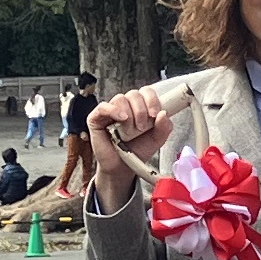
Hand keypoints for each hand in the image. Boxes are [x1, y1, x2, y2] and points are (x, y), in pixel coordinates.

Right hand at [85, 86, 175, 202]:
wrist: (123, 167)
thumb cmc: (137, 150)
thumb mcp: (157, 139)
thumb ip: (164, 127)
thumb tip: (163, 113)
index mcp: (140, 106)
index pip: (146, 92)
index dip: (152, 100)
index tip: (155, 114)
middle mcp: (125, 106)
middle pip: (134, 94)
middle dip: (141, 111)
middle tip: (142, 128)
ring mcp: (110, 111)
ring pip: (120, 99)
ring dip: (129, 115)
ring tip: (129, 132)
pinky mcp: (96, 118)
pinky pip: (103, 107)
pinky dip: (113, 110)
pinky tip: (121, 119)